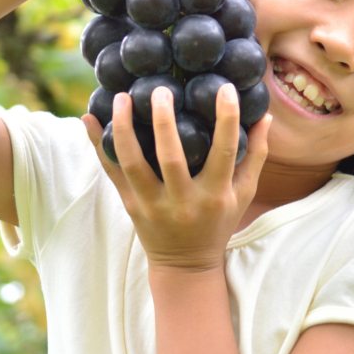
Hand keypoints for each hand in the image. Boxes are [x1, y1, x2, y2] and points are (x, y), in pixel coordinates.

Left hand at [82, 84, 269, 271]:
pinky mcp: (130, 204)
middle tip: (162, 90)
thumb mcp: (244, 193)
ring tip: (123, 97)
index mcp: (215, 195)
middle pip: (171, 158)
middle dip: (164, 122)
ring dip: (124, 128)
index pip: (224, 152)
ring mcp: (152, 204)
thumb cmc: (219, 222)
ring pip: (133, 163)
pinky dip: (97, 145)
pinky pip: (110, 171)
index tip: (225, 88)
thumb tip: (265, 116)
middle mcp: (183, 201)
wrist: (185, 265)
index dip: (227, 119)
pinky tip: (89, 118)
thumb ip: (255, 155)